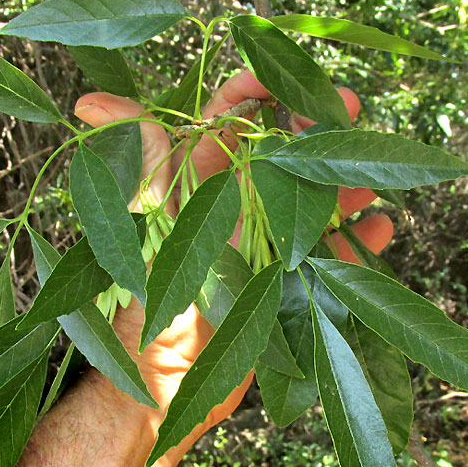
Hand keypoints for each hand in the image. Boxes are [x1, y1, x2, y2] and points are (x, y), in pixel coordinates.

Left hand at [73, 70, 392, 466]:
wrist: (168, 388)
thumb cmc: (150, 314)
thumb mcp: (146, 235)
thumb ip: (140, 170)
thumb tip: (90, 105)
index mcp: (197, 192)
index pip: (225, 122)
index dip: (255, 92)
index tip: (288, 78)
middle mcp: (232, 211)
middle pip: (278, 156)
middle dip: (312, 129)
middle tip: (349, 108)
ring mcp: (261, 246)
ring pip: (308, 202)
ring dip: (339, 184)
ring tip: (369, 174)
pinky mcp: (282, 283)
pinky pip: (324, 255)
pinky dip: (352, 241)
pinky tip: (377, 229)